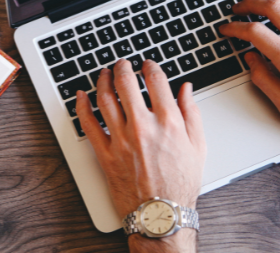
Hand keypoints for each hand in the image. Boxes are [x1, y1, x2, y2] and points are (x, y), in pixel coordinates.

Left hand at [76, 59, 205, 252]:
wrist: (161, 214)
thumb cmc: (181, 184)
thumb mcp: (198, 147)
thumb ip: (192, 113)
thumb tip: (186, 89)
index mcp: (168, 123)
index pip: (155, 81)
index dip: (150, 66)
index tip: (147, 64)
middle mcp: (143, 127)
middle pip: (126, 84)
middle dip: (122, 67)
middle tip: (121, 64)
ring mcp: (121, 140)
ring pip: (105, 99)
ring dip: (102, 81)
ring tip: (103, 74)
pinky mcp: (105, 154)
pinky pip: (87, 124)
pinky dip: (81, 106)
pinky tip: (81, 96)